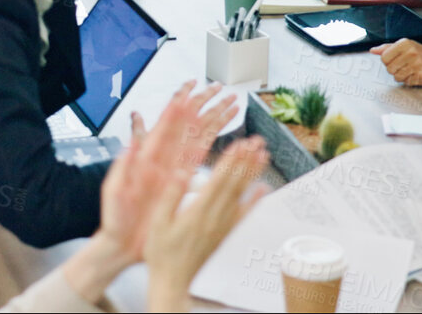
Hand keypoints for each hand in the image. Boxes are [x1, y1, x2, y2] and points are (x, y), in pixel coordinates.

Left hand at [91, 82, 237, 262]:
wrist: (122, 244)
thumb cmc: (115, 217)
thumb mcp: (115, 189)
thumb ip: (124, 164)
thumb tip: (131, 141)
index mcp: (148, 157)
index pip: (167, 123)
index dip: (180, 104)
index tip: (191, 87)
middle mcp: (164, 160)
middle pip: (189, 125)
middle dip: (204, 104)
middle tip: (219, 88)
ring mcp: (175, 171)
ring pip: (200, 139)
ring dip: (215, 120)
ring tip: (229, 105)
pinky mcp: (183, 185)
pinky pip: (204, 162)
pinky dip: (217, 149)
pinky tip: (230, 139)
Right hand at [143, 136, 269, 311]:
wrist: (172, 280)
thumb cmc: (161, 252)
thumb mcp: (157, 222)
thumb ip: (170, 196)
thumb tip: (182, 172)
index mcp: (197, 211)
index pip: (218, 180)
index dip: (230, 161)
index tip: (240, 143)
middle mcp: (214, 218)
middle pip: (234, 183)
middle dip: (246, 160)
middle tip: (257, 140)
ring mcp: (222, 226)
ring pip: (241, 195)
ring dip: (253, 173)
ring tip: (264, 155)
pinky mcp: (224, 233)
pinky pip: (243, 214)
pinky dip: (255, 200)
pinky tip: (263, 188)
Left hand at [370, 39, 421, 85]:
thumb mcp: (406, 46)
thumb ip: (388, 48)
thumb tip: (373, 50)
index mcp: (405, 44)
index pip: (384, 58)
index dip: (388, 62)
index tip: (396, 60)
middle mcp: (411, 53)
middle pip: (389, 69)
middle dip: (395, 69)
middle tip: (405, 66)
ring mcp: (417, 65)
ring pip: (397, 77)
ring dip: (403, 76)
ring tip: (412, 70)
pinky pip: (407, 82)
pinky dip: (411, 80)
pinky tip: (417, 74)